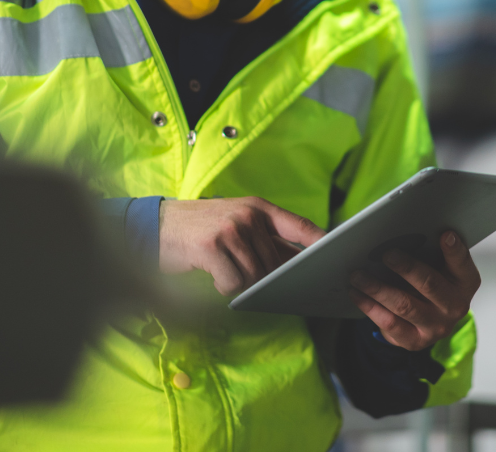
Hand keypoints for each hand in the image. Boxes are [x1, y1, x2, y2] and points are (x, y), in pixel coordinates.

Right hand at [159, 197, 324, 294]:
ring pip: (254, 276)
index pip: (299, 225)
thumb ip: (266, 240)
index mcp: (259, 208)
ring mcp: (230, 229)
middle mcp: (248, 215)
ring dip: (239, 283)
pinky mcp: (211, 246)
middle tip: (240, 273)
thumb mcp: (237, 223)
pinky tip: (210, 272)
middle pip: (275, 263)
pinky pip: (232, 283)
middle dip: (263, 277)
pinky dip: (222, 287)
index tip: (336, 253)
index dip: (319, 241)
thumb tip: (298, 262)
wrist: (158, 224)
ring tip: (222, 269)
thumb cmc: (203, 228)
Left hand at [348, 231, 480, 350]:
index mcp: (465, 282)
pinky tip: (356, 293)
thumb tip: (403, 229)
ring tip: (357, 274)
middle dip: (406, 267)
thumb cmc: (430, 280)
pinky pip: (389, 323)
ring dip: (377, 288)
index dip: (455, 250)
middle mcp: (455, 306)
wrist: (428, 319)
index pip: (462, 263)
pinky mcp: (414, 341)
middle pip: (429, 284)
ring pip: (403, 305)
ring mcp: (436, 327)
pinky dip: (369, 306)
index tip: (445, 234)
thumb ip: (431, 249)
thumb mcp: (439, 265)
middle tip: (386, 254)